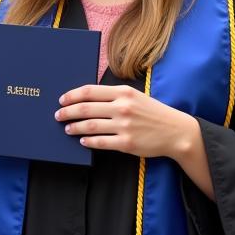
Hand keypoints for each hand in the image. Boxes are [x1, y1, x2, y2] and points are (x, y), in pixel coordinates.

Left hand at [56, 84, 214, 196]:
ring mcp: (124, 126)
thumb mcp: (135, 96)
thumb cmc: (152, 113)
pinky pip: (100, 142)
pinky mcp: (127, 143)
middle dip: (68, 112)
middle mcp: (122, 107)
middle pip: (86, 109)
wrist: (176, 131)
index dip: (72, 96)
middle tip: (58, 116)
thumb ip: (113, 96)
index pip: (90, 91)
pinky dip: (88, 141)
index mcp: (123, 93)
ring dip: (74, 127)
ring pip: (90, 126)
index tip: (62, 100)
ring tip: (68, 129)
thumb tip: (86, 99)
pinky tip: (82, 141)